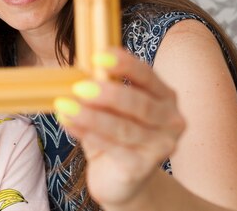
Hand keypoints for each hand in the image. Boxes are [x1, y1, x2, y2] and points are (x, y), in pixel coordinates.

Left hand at [54, 48, 185, 207]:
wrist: (121, 180)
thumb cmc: (116, 135)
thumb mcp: (111, 108)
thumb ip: (102, 89)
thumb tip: (78, 71)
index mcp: (165, 97)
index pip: (147, 76)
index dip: (125, 64)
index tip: (98, 56)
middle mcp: (170, 121)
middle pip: (140, 104)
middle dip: (109, 94)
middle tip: (79, 87)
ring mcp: (160, 147)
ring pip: (124, 128)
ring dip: (91, 116)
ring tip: (65, 105)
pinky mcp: (141, 168)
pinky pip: (113, 148)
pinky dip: (87, 133)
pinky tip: (68, 122)